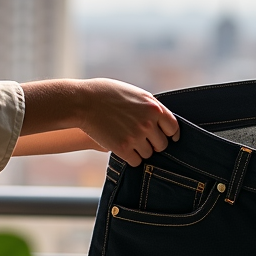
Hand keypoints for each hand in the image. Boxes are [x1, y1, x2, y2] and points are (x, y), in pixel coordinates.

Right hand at [21, 79, 179, 166]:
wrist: (82, 102)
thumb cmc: (107, 94)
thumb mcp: (135, 93)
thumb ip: (150, 107)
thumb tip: (163, 121)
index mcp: (154, 108)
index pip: (173, 128)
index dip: (170, 134)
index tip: (167, 137)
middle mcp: (148, 123)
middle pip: (162, 145)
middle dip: (153, 143)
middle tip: (142, 139)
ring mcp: (136, 137)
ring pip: (149, 154)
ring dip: (141, 151)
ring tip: (128, 141)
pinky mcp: (122, 149)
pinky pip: (136, 161)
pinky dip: (131, 158)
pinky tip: (123, 149)